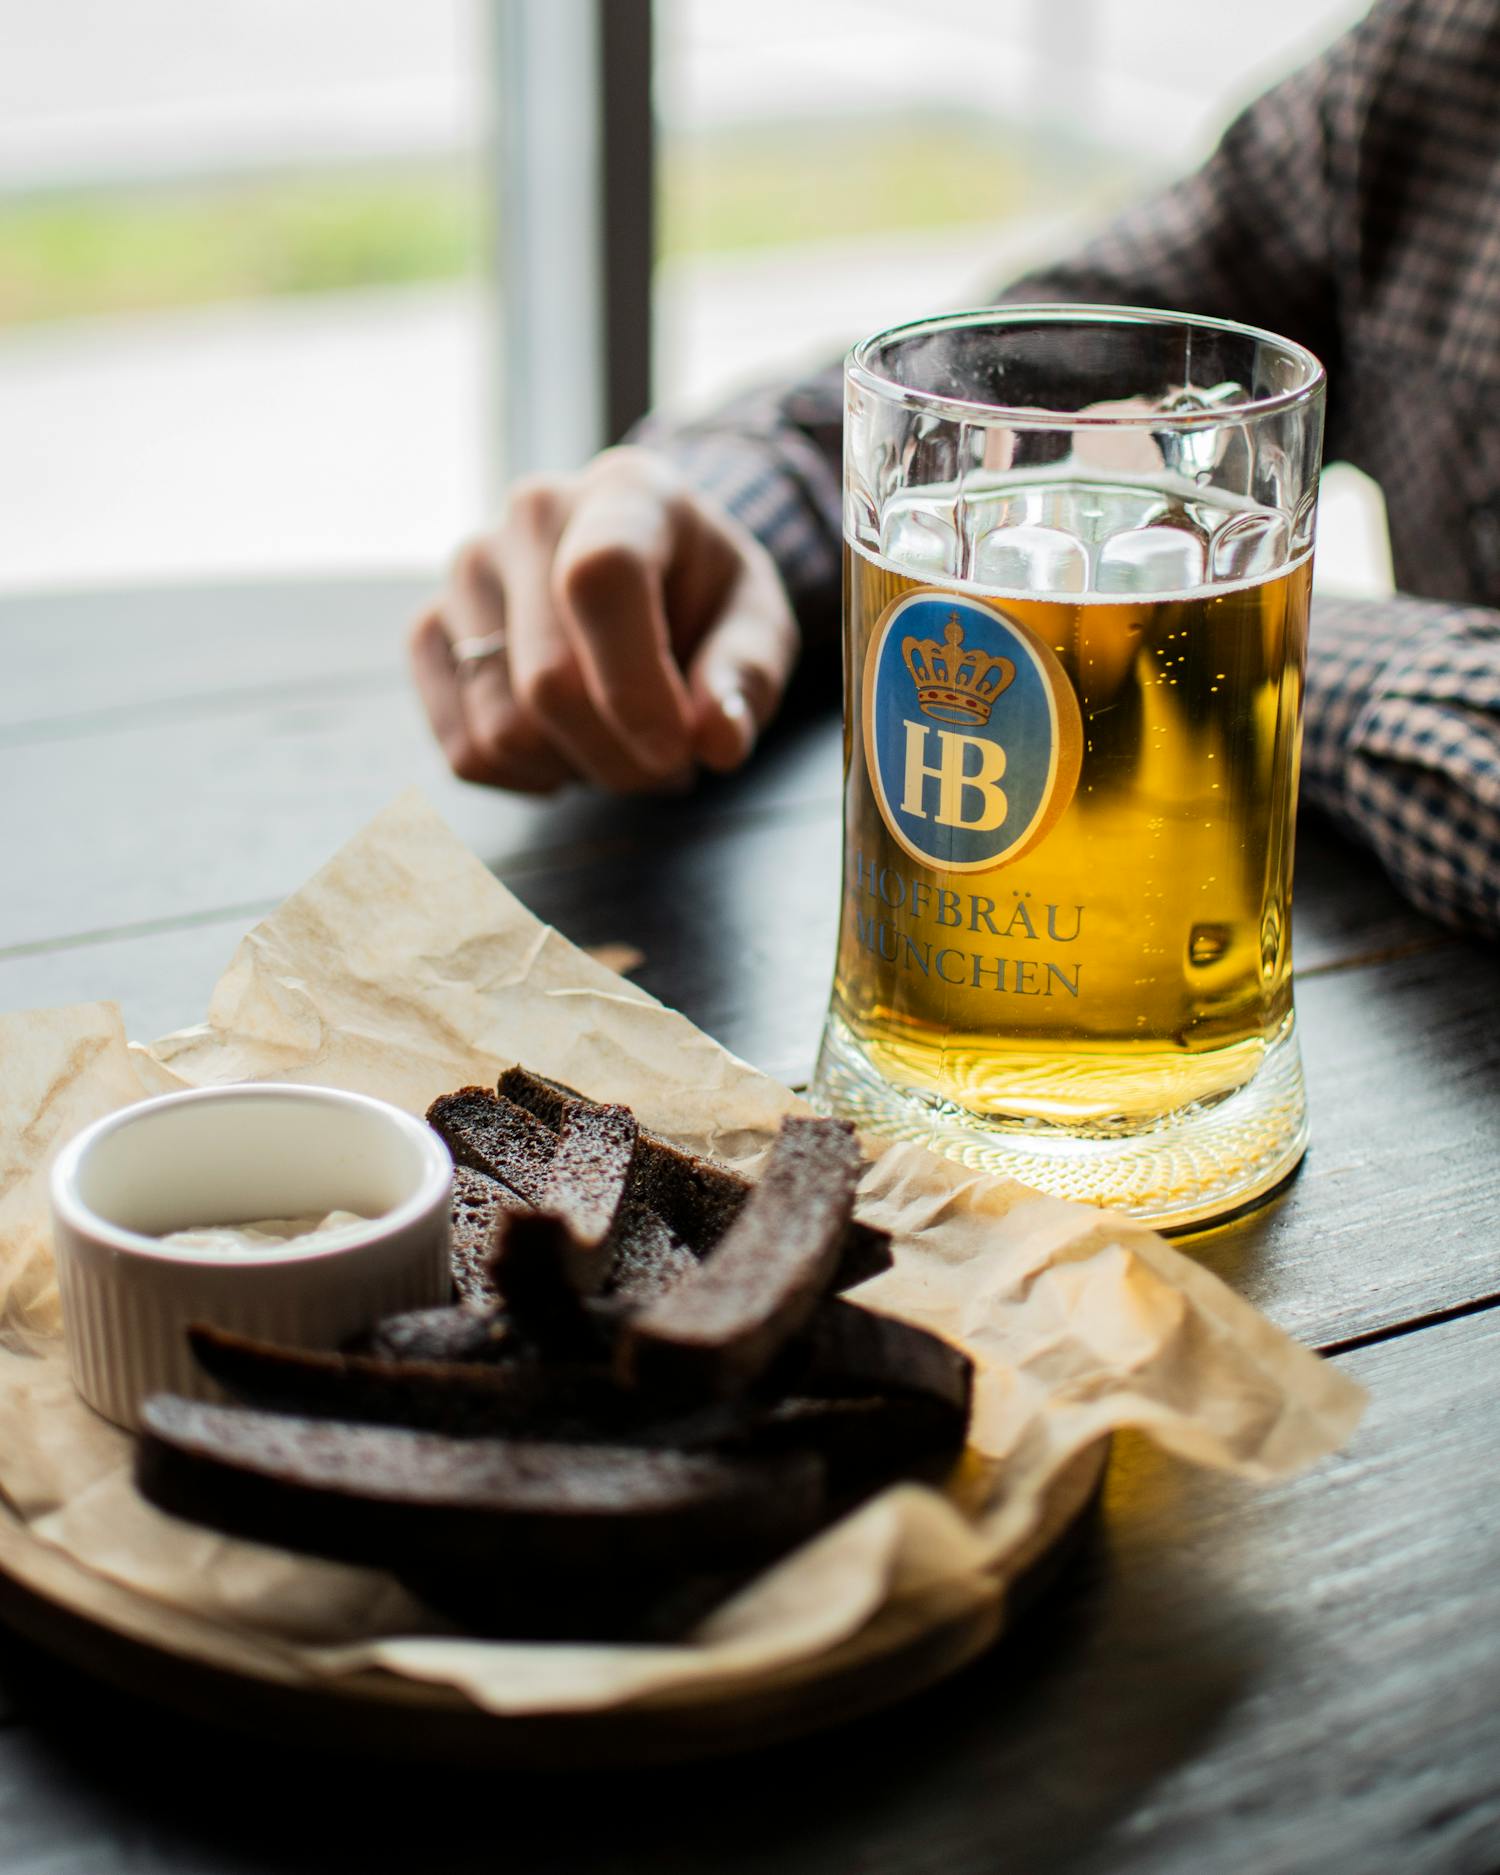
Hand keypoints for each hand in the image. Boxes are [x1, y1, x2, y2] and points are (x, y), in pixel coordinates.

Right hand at [409, 447, 798, 793]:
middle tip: (672, 761)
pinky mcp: (431, 630)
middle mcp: (529, 517)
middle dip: (622, 757)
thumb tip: (716, 738)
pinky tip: (568, 746)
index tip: (677, 751)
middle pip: (548, 683)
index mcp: (625, 493)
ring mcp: (466, 572)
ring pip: (502, 729)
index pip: (599, 581)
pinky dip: (526, 777)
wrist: (649, 570)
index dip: (633, 686)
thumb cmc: (705, 596)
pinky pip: (465, 750)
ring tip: (623, 741)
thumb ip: (745, 677)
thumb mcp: (758, 624)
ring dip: (578, 769)